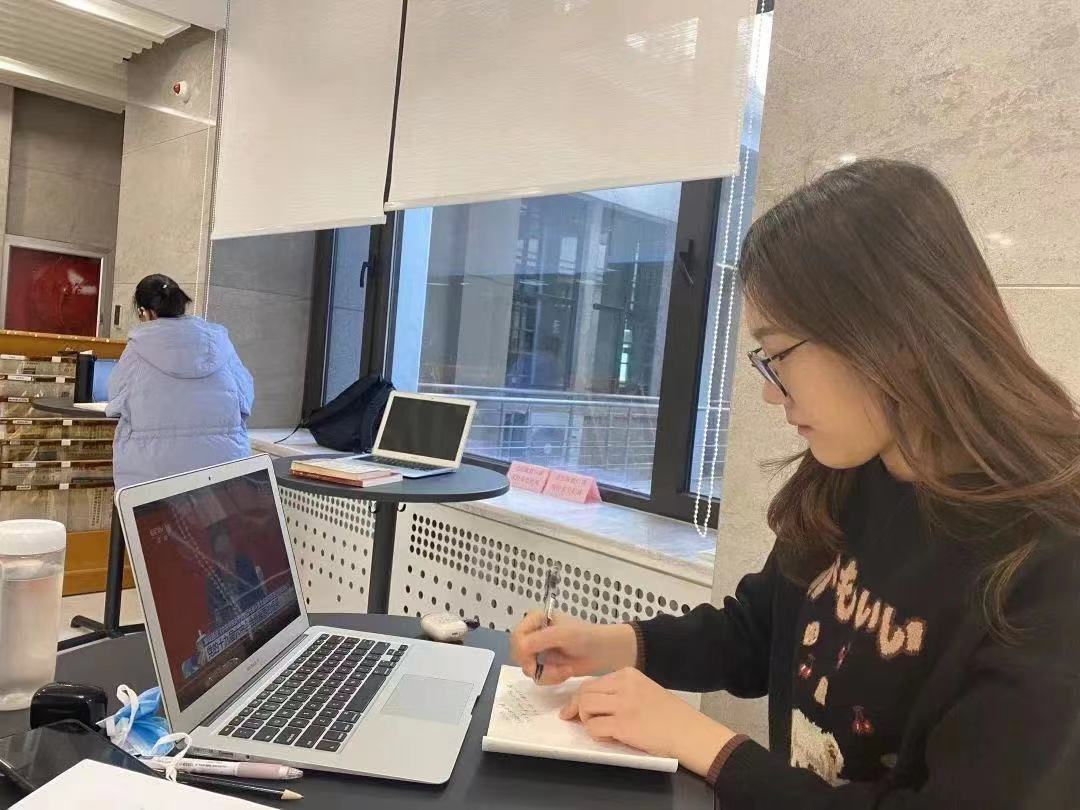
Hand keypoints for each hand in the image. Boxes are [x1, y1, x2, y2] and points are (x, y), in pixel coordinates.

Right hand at [509, 612, 636, 684]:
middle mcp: (535, 634)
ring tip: (564, 670)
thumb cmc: (585, 636)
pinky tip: (566, 672)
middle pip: (518, 653)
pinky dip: (552, 677)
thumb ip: (539, 640)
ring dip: (547, 672)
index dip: (521, 650)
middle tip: (544, 669)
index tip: (531, 661)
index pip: (517, 635)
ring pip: (528, 668)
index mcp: (536, 619)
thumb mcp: (562, 634)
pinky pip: (539, 677)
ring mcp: (541, 651)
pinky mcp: (548, 666)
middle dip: (533, 664)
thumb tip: (520, 650)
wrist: (605, 652)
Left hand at [560, 668, 736, 775]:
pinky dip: (595, 734)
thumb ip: (621, 692)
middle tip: (575, 720)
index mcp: (628, 674)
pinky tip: (608, 737)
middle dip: (575, 708)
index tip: (575, 708)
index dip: (580, 697)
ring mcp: (622, 704)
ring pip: (585, 707)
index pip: (592, 682)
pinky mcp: (622, 725)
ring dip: (586, 721)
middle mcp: (623, 685)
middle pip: (584, 692)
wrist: (689, 732)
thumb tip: (592, 702)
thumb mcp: (644, 691)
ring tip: (600, 728)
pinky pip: (593, 727)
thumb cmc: (670, 715)